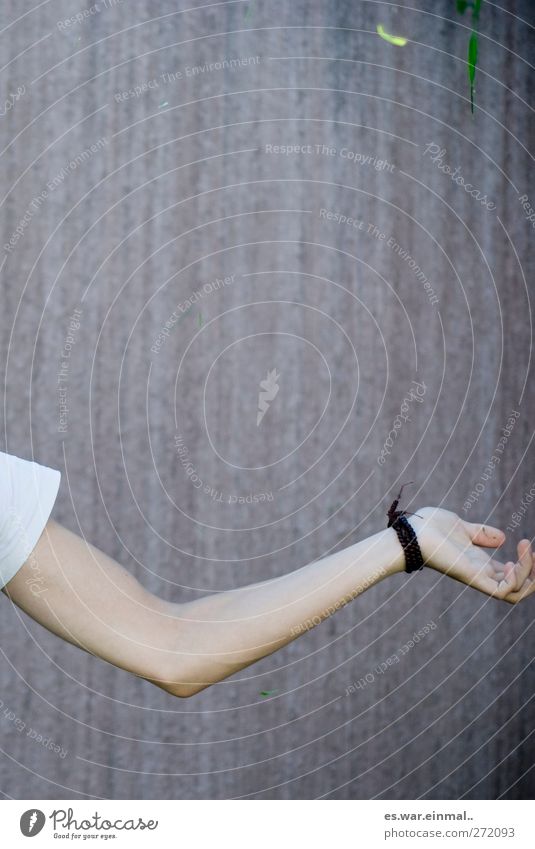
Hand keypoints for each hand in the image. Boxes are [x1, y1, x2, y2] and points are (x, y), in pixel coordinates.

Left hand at [409, 507, 534, 603]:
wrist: (412, 532)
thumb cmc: (430, 527)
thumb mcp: (462, 527)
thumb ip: (481, 533)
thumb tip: (503, 538)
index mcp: (479, 563)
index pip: (510, 575)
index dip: (525, 565)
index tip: (526, 544)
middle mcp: (480, 573)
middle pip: (517, 587)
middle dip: (532, 573)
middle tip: (532, 550)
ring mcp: (477, 577)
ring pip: (514, 592)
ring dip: (528, 575)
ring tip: (527, 552)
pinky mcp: (472, 577)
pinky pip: (501, 592)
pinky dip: (514, 581)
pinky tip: (512, 563)